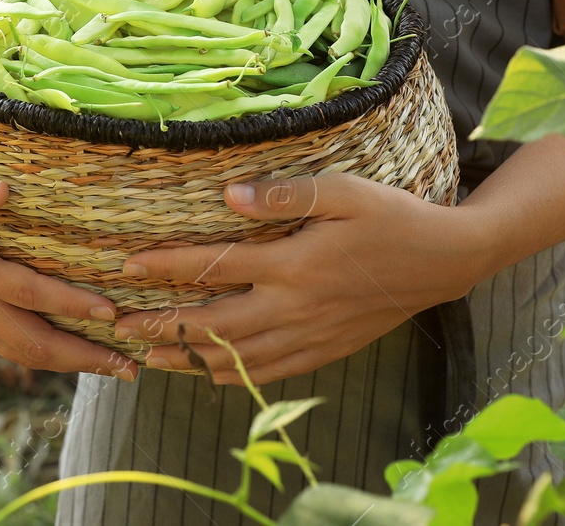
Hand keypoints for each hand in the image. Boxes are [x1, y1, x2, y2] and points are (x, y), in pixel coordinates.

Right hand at [0, 165, 138, 380]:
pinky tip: (73, 352)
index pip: (25, 293)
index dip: (68, 304)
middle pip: (31, 342)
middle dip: (83, 357)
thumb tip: (5, 192)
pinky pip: (8, 348)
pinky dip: (44, 354)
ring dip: (70, 363)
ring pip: (21, 353)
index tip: (110, 311)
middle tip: (131, 366)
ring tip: (114, 367)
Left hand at [109, 174, 487, 385]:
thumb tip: (227, 196)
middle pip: (214, 323)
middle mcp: (296, 306)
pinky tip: (211, 375)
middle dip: (163, 326)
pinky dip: (235, 376)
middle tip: (120, 326)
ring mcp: (311, 334)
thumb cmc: (392, 217)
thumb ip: (285, 195)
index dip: (168, 265)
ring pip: (238, 356)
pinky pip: (271, 371)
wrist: (444, 260)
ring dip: (189, 358)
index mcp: (294, 264)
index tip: (129, 265)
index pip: (216, 266)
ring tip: (149, 359)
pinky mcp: (326, 349)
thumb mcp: (344, 190)